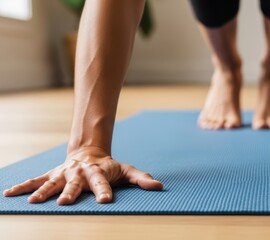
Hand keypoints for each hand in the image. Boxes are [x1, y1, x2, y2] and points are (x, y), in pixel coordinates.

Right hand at [3, 147, 162, 204]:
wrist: (89, 153)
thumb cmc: (110, 166)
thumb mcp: (127, 171)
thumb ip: (142, 179)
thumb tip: (160, 186)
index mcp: (98, 172)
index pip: (102, 183)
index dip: (104, 191)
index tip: (105, 201)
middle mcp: (80, 172)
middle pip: (75, 183)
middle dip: (70, 192)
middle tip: (65, 203)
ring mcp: (64, 173)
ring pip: (53, 182)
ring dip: (43, 191)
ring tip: (34, 202)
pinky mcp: (53, 174)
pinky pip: (36, 180)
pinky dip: (24, 186)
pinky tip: (9, 194)